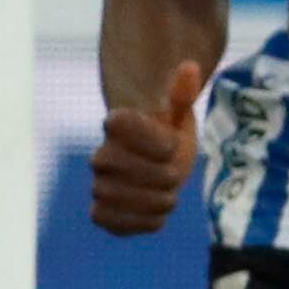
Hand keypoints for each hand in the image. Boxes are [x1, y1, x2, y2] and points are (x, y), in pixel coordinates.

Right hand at [90, 59, 206, 236]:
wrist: (157, 168)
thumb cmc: (168, 138)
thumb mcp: (178, 117)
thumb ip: (181, 95)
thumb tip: (190, 66)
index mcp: (117, 126)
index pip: (118, 122)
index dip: (153, 137)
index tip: (172, 143)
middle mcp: (101, 155)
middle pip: (112, 163)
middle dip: (156, 172)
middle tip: (175, 175)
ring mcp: (99, 185)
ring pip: (109, 195)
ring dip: (151, 199)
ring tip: (169, 196)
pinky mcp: (103, 214)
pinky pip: (108, 222)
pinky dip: (138, 222)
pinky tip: (158, 215)